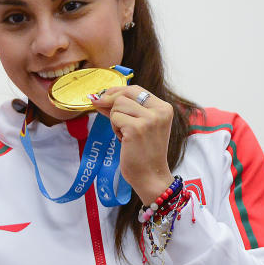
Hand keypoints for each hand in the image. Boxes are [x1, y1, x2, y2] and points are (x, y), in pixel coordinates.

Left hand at [91, 85, 172, 203]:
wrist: (150, 174)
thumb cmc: (143, 151)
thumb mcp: (139, 125)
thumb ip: (125, 109)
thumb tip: (99, 97)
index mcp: (164, 107)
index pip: (135, 89)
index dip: (117, 92)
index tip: (104, 98)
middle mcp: (160, 110)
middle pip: (125, 94)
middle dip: (110, 102)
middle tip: (104, 111)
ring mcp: (149, 119)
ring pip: (117, 105)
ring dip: (114, 119)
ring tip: (123, 134)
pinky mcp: (136, 128)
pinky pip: (114, 118)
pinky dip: (114, 128)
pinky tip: (123, 139)